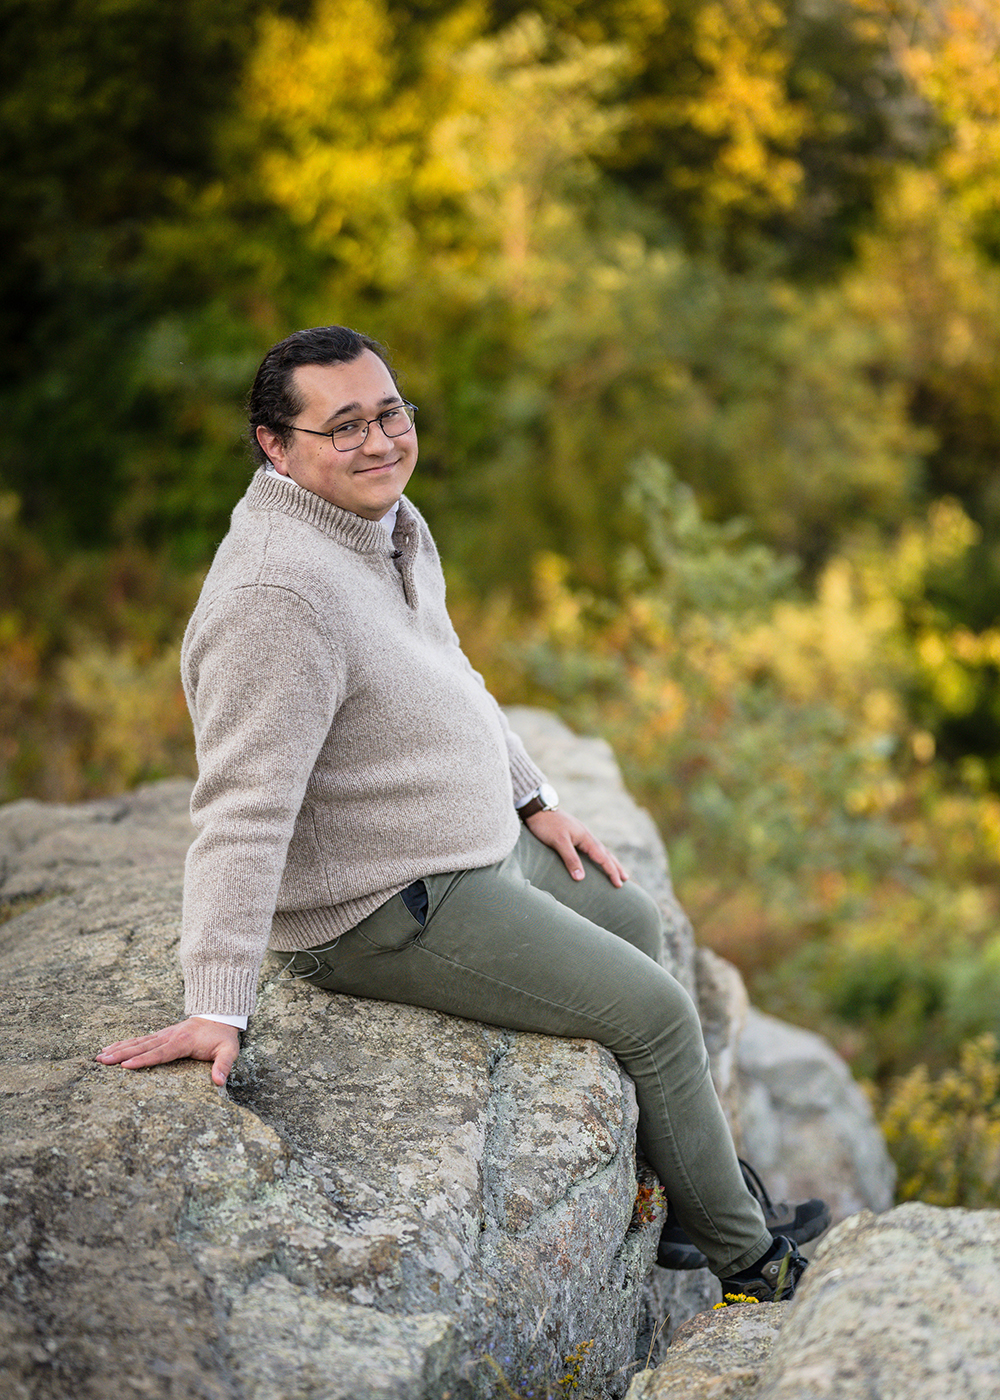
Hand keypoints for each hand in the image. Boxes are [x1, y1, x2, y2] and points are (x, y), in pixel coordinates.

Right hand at [96, 1018, 240, 1087]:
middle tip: (102, 1061)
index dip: (143, 1060)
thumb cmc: (222, 1037)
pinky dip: (124, 1043)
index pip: (160, 1053)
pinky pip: (140, 1039)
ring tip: (99, 1056)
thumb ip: (224, 1065)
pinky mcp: (161, 1035)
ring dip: (118, 1048)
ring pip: (137, 1042)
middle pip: (142, 1047)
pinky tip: (110, 1047)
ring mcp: (163, 1034)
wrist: (219, 1015)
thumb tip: (218, 1081)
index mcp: (183, 1042)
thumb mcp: (229, 1051)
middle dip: (121, 1054)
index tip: (125, 1066)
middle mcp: (169, 1037)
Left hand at [525, 808, 627, 886]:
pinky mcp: (573, 834)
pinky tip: (595, 858)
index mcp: (585, 837)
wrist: (537, 808)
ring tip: (616, 870)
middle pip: (605, 853)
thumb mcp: (558, 842)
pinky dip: (598, 855)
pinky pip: (590, 848)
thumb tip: (581, 878)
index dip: (611, 871)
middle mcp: (585, 835)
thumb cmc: (546, 825)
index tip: (619, 884)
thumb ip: (570, 859)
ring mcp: (580, 834)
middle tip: (625, 879)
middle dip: (615, 866)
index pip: (603, 858)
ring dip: (608, 861)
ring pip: (599, 850)